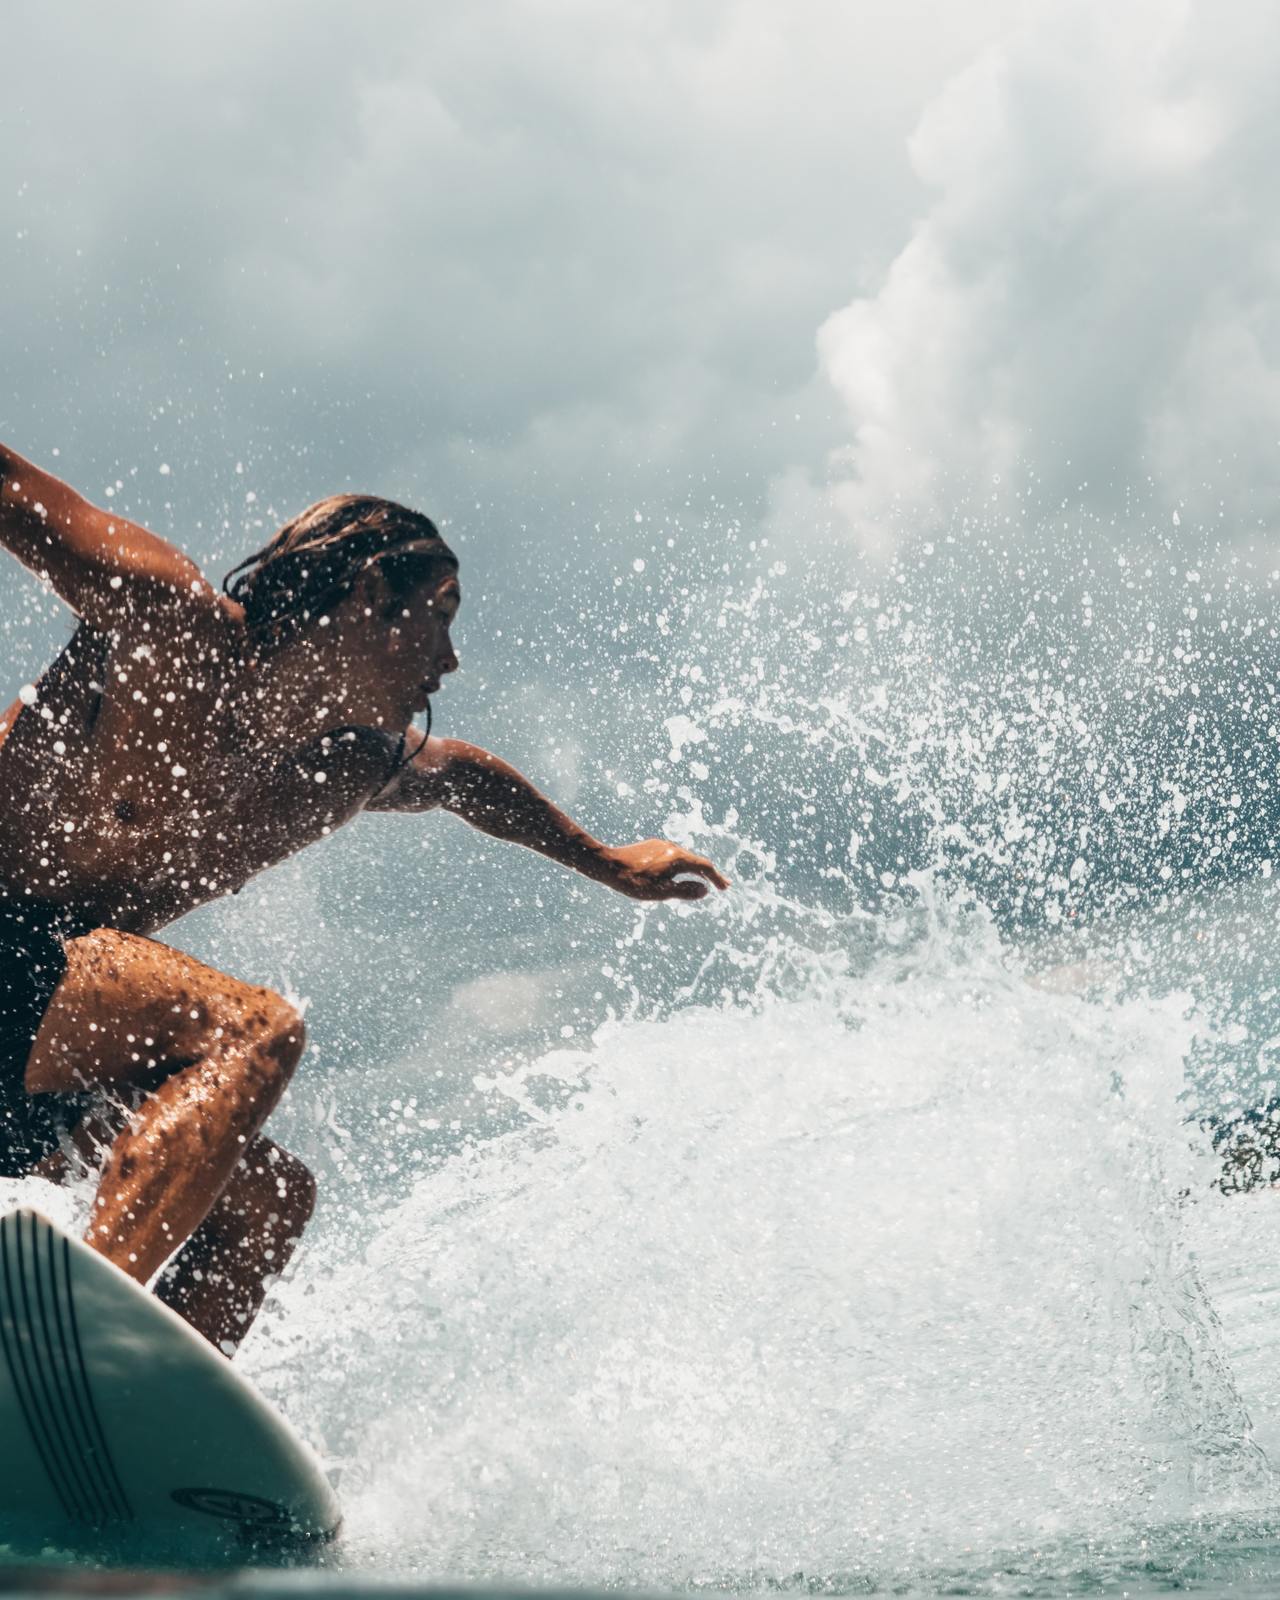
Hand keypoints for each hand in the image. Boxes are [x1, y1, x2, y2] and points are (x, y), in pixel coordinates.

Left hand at [602, 839, 730, 900]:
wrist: (607, 864)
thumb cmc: (634, 882)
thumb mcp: (661, 892)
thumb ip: (685, 891)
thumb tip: (705, 890)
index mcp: (678, 858)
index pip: (704, 867)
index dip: (717, 878)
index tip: (725, 888)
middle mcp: (672, 847)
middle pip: (695, 861)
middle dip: (709, 874)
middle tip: (721, 885)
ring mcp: (660, 845)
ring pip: (683, 858)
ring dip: (694, 870)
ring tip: (700, 881)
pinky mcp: (650, 846)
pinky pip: (671, 856)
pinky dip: (680, 866)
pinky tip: (675, 873)